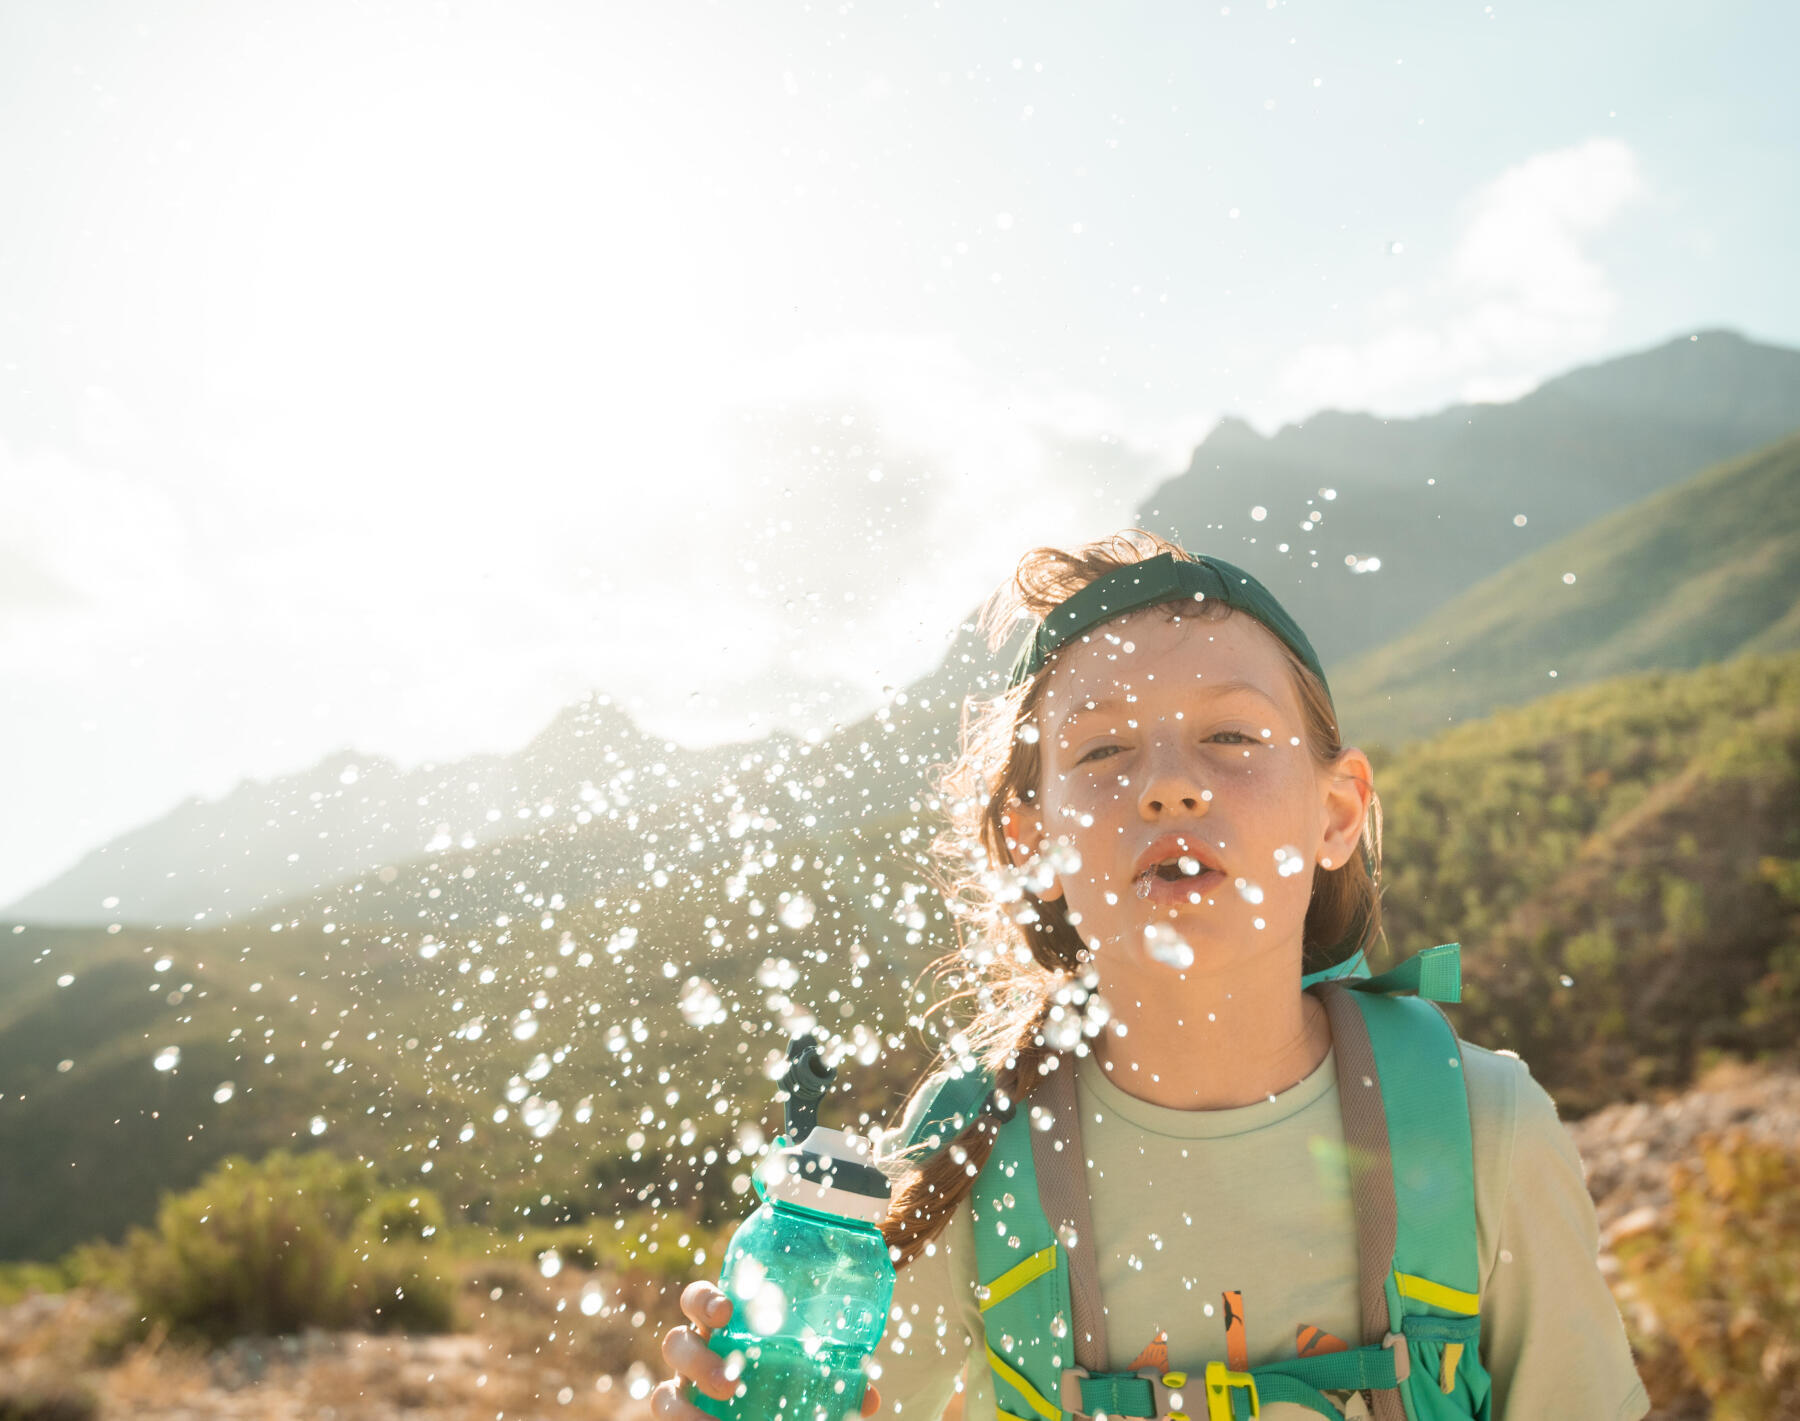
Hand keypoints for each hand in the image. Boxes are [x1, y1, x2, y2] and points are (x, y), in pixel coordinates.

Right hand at [654, 1279, 882, 1417]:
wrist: (758, 1414)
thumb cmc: (779, 1384)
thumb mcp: (805, 1377)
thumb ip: (831, 1380)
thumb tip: (868, 1395)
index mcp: (722, 1329)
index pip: (699, 1301)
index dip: (704, 1300)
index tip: (726, 1311)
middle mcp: (695, 1356)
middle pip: (675, 1343)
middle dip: (696, 1360)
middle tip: (731, 1382)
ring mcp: (682, 1392)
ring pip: (663, 1393)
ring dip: (683, 1409)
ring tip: (719, 1419)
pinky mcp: (679, 1417)